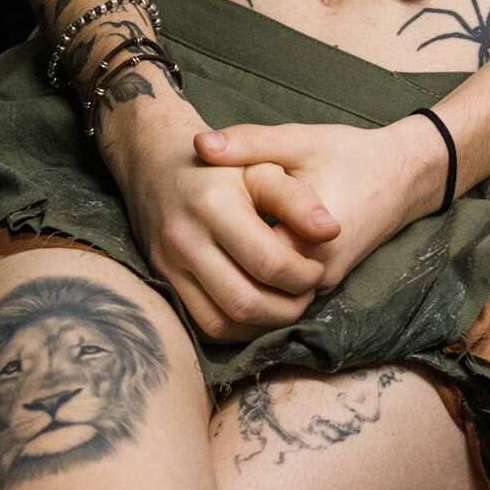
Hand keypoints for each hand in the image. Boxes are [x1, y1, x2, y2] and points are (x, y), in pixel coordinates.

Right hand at [97, 90, 340, 340]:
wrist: (158, 161)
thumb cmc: (222, 165)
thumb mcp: (262, 166)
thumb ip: (297, 199)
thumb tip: (332, 231)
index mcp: (214, 205)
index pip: (269, 263)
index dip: (303, 277)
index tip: (317, 270)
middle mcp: (186, 239)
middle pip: (245, 302)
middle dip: (287, 309)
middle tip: (306, 294)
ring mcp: (169, 264)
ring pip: (222, 323)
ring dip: (262, 326)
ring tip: (285, 304)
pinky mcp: (162, 281)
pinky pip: (202, 325)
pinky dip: (235, 328)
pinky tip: (257, 311)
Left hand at [194, 115, 447, 291]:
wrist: (403, 174)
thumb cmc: (349, 153)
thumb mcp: (298, 140)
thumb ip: (250, 143)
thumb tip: (199, 146)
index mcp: (305, 241)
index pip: (243, 261)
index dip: (215, 242)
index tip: (195, 214)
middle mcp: (316, 275)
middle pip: (251, 289)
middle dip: (221, 266)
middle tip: (196, 237)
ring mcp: (323, 286)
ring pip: (267, 300)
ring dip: (239, 277)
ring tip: (213, 246)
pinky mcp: (327, 284)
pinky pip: (283, 296)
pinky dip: (259, 281)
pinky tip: (238, 253)